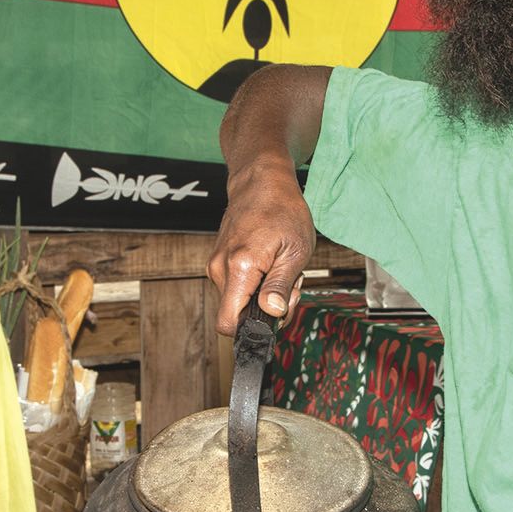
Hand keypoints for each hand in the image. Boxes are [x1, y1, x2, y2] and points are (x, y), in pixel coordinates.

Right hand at [208, 161, 314, 334]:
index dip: (252, 330)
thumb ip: (281, 285)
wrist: (261, 181)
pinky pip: (236, 286)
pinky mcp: (219, 261)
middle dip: (266, 309)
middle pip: (237, 314)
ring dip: (263, 295)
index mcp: (239, 268)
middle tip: (289, 284)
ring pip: (238, 301)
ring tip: (280, 268)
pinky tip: (269, 264)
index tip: (275, 315)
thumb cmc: (282, 210)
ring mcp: (216, 264)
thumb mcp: (295, 250)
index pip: (228, 324)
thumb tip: (273, 313)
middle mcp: (220, 269)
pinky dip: (255, 283)